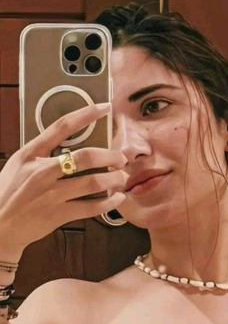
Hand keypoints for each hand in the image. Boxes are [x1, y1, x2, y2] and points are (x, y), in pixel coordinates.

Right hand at [0, 103, 127, 250]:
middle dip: (110, 156)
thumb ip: (42, 153)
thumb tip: (70, 144)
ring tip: (121, 178)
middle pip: (86, 156)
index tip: (105, 108)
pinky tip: (117, 198)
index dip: (86, 114)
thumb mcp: (19, 165)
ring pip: (93, 183)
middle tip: (121, 158)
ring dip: (114, 180)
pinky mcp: (58, 214)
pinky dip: (108, 202)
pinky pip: (91, 207)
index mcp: (31, 154)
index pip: (62, 127)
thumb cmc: (9, 192)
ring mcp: (51, 194)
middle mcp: (42, 171)